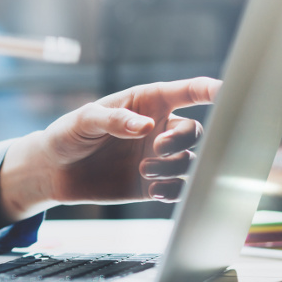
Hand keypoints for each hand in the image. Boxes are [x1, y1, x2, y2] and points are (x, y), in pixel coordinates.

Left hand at [0, 78, 220, 224]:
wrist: (54, 171)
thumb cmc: (68, 134)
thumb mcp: (84, 120)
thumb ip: (114, 120)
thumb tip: (146, 127)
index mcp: (147, 103)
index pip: (187, 92)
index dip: (210, 90)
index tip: (227, 91)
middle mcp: (159, 128)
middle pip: (195, 132)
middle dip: (180, 140)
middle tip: (155, 148)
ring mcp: (157, 157)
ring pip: (189, 162)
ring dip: (172, 167)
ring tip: (143, 171)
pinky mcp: (152, 184)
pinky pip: (178, 189)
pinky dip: (174, 191)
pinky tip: (155, 191)